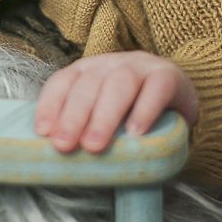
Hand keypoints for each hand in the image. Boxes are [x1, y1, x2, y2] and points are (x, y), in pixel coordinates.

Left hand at [34, 51, 198, 153]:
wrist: (178, 96)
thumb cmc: (131, 112)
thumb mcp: (103, 115)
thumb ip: (83, 128)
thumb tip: (58, 157)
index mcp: (87, 71)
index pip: (63, 82)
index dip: (51, 105)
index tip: (43, 132)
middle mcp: (110, 64)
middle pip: (88, 85)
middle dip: (73, 116)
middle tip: (65, 146)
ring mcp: (140, 66)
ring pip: (119, 84)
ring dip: (104, 116)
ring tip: (95, 145)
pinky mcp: (169, 75)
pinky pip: (156, 88)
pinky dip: (145, 110)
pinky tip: (136, 133)